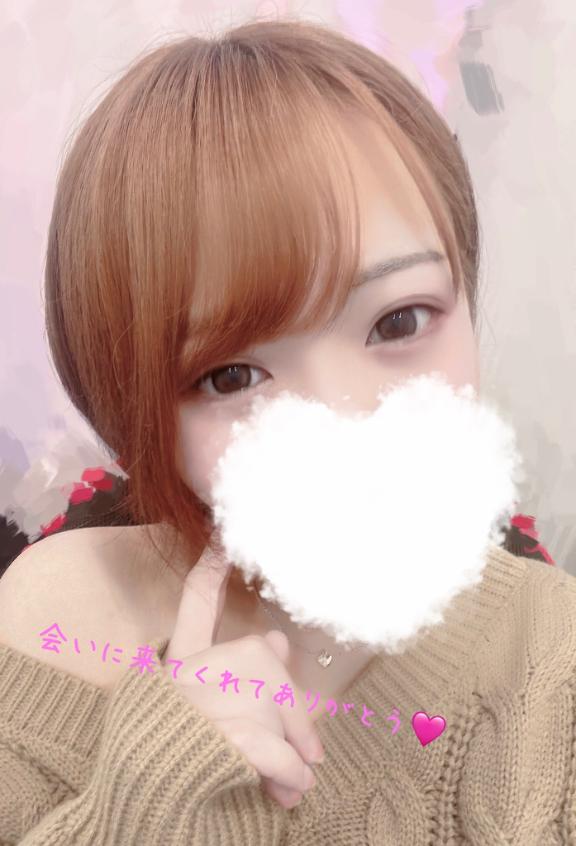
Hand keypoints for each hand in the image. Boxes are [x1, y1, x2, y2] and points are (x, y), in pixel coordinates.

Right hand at [163, 532, 324, 809]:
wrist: (139, 805)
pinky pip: (281, 751)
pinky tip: (290, 790)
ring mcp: (207, 701)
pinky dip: (293, 776)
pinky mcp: (227, 736)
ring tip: (294, 782)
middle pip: (264, 658)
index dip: (210, 568)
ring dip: (294, 751)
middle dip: (290, 707)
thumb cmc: (169, 755)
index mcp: (180, 664)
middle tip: (308, 750)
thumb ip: (237, 674)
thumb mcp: (199, 711)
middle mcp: (191, 673)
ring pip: (278, 708)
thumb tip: (279, 642)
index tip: (222, 535)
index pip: (195, 601)